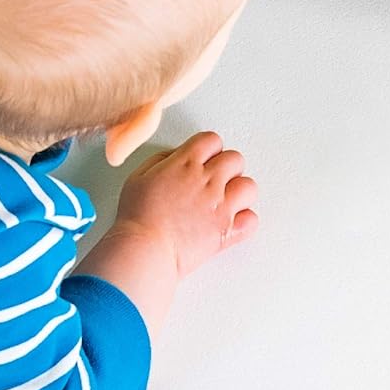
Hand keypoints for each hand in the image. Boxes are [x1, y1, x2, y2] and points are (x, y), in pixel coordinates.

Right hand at [75, 132, 256, 335]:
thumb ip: (160, 161)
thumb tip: (176, 157)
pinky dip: (244, 220)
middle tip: (214, 178)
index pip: (212, 140)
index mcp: (186, 164)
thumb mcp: (138, 177)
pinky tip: (231, 221)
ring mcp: (221, 206)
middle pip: (235, 159)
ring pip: (249, 186)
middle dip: (226, 166)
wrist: (145, 249)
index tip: (203, 157)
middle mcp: (208, 181)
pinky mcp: (227, 230)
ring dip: (239, 191)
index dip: (208, 148)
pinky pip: (252, 219)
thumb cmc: (137, 217)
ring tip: (225, 199)